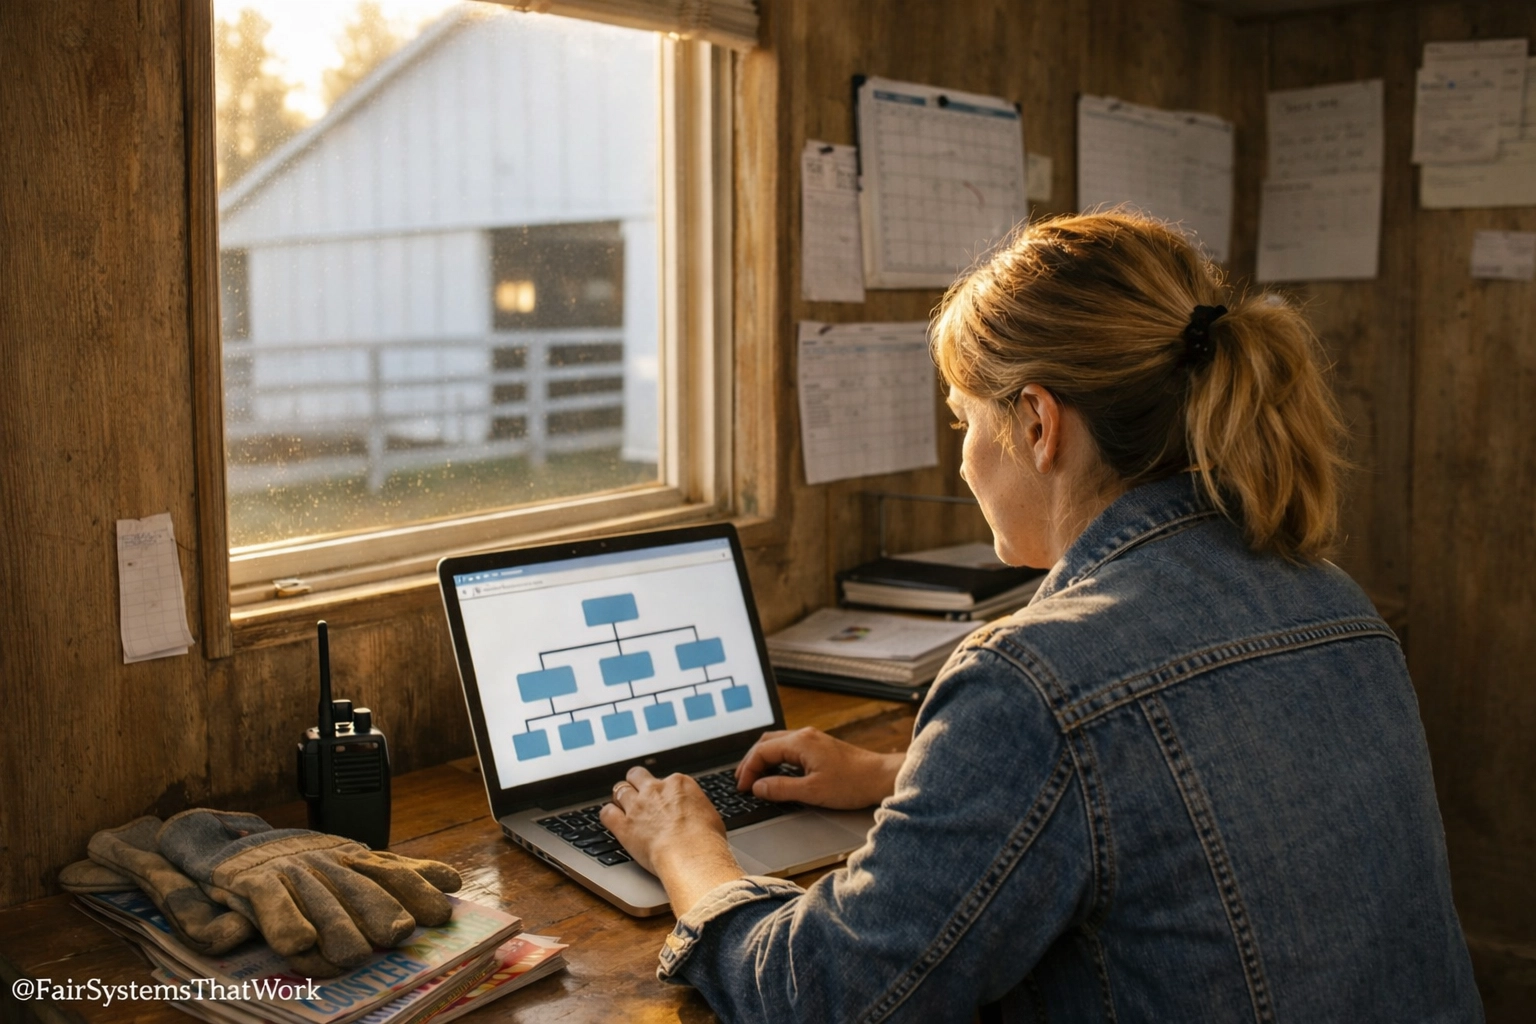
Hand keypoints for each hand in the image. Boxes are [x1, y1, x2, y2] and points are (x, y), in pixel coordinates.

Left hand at [600, 767, 744, 914]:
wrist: (692, 855)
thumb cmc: (706, 840)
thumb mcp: (709, 815)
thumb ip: (695, 809)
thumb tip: (695, 814)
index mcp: (679, 784)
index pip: (666, 780)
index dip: (663, 790)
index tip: (664, 799)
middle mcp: (656, 790)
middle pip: (637, 775)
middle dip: (636, 782)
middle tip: (638, 793)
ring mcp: (638, 806)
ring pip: (619, 790)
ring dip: (620, 797)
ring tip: (622, 805)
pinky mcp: (624, 826)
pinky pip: (606, 813)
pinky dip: (607, 814)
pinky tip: (611, 819)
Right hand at [735, 728, 904, 809]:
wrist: (880, 777)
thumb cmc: (852, 783)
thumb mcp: (812, 791)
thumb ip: (781, 789)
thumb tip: (758, 787)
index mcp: (800, 743)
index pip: (762, 751)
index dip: (748, 769)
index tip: (742, 787)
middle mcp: (804, 736)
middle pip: (766, 743)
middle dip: (750, 761)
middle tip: (742, 780)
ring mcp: (813, 740)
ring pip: (777, 743)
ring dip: (762, 759)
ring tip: (754, 777)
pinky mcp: (819, 747)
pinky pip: (789, 748)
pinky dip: (776, 759)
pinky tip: (775, 772)